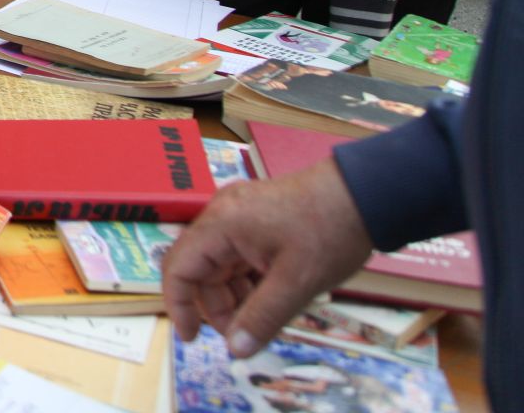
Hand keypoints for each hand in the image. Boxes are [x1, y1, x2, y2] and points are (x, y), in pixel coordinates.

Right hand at [163, 158, 373, 357]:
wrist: (365, 192)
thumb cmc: (329, 232)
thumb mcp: (297, 283)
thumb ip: (262, 318)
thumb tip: (236, 351)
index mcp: (221, 225)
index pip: (179, 268)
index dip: (179, 306)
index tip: (194, 338)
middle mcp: (221, 215)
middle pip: (201, 269)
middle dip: (219, 305)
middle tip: (246, 333)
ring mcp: (238, 213)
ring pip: (221, 264)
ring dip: (237, 294)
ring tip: (268, 315)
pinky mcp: (255, 216)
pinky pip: (239, 253)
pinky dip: (250, 278)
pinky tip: (274, 294)